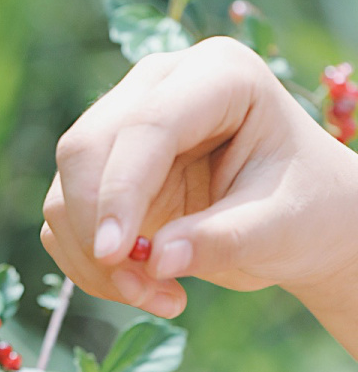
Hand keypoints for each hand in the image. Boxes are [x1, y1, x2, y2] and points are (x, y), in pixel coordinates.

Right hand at [41, 37, 357, 354]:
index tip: (114, 256)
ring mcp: (121, 128)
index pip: (146, 125)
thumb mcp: (282, 227)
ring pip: (66, 191)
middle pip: (85, 149)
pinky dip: (89, 268)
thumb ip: (223, 239)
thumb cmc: (307, 209)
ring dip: (94, 260)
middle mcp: (157, 88)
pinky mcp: (102, 175)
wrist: (302, 221)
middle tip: (142, 291)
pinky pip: (64, 223)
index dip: (120, 190)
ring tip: (160, 298)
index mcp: (218, 74)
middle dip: (98, 229)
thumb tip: (157, 259)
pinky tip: (143, 289)